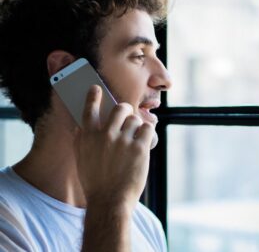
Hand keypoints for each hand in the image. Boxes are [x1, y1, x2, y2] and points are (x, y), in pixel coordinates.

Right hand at [74, 85, 153, 209]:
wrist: (109, 201)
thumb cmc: (95, 182)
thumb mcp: (81, 159)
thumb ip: (81, 140)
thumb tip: (80, 125)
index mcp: (88, 137)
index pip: (90, 109)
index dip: (93, 96)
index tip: (96, 88)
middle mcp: (105, 135)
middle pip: (120, 108)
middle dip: (126, 110)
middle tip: (128, 115)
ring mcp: (123, 141)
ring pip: (136, 119)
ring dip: (137, 126)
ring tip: (135, 138)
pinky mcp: (139, 148)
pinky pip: (148, 128)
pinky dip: (147, 133)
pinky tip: (144, 141)